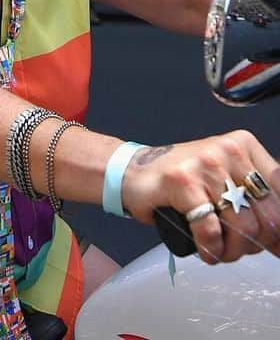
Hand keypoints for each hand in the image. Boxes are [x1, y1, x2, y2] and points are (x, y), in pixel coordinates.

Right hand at [121, 135, 279, 263]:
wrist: (133, 171)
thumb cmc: (183, 180)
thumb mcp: (225, 178)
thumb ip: (255, 198)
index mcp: (244, 146)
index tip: (275, 245)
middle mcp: (228, 149)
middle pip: (268, 216)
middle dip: (256, 244)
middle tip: (238, 248)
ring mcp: (205, 163)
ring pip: (244, 227)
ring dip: (232, 251)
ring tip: (219, 251)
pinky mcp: (182, 181)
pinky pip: (212, 230)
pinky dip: (210, 249)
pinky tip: (205, 250)